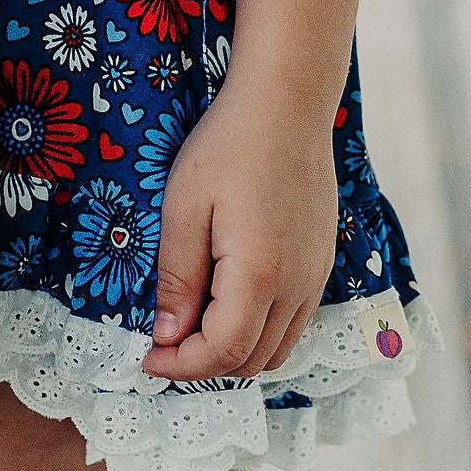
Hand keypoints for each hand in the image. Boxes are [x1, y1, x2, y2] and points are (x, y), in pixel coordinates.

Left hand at [142, 82, 337, 380]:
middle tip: (164, 343)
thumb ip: (177, 277)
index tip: (148, 359)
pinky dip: (261, 331)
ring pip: (278, 348)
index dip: (181, 366)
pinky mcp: (321, 263)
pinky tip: (228, 302)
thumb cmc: (228, 145)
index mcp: (259, 275)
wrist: (286, 104)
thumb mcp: (184, 206)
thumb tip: (167, 335)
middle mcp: (297, 287)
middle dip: (204, 364)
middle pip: (253, 361)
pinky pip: (294, 322)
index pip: (222, 352)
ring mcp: (315, 277)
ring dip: (235, 351)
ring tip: (192, 326)